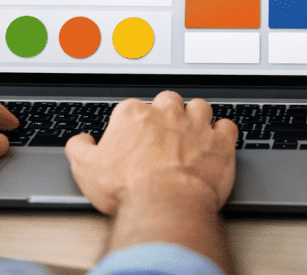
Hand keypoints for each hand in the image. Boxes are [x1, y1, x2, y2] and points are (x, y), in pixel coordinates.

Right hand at [66, 92, 238, 273]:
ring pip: (199, 107)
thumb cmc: (128, 188)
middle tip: (164, 135)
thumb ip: (79, 149)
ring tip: (192, 135)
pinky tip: (217, 143)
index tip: (133, 140)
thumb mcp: (86, 170)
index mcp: (134, 115)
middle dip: (167, 114)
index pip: (132, 108)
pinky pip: (227, 126)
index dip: (133, 125)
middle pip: (168, 101)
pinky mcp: (220, 142)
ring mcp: (196, 125)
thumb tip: (80, 141)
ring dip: (196, 118)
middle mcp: (166, 113)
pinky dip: (223, 134)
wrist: (164, 205)